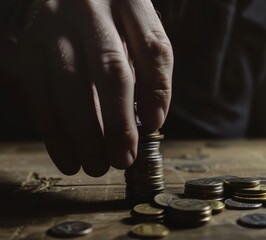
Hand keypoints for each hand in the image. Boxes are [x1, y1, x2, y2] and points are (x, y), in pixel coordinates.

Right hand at [18, 0, 172, 176]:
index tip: (154, 125)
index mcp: (128, 2)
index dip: (156, 89)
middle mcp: (90, 9)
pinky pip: (38, 95)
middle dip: (118, 122)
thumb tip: (152, 118)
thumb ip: (150, 68)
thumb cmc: (110, 22)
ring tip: (96, 166)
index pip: (152, 47)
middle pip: (109, 70)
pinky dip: (54, 132)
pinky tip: (67, 157)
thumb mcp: (137, 31)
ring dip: (84, 134)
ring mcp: (53, 26)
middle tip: (123, 160)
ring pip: (69, 86)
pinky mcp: (28, 46)